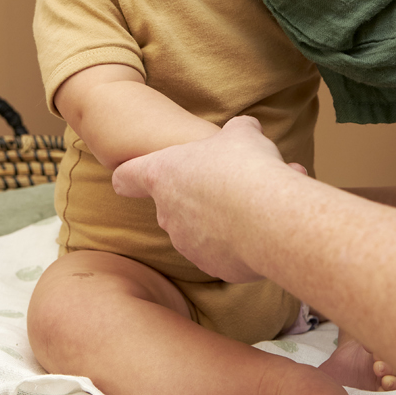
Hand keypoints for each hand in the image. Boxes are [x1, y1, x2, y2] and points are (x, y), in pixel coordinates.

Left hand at [112, 116, 306, 281]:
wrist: (269, 217)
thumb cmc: (246, 168)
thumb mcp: (242, 133)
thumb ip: (237, 130)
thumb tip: (247, 128)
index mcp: (163, 175)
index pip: (126, 177)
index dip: (130, 175)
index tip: (137, 178)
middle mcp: (167, 213)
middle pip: (171, 204)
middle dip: (198, 196)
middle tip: (230, 184)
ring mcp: (187, 244)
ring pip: (200, 229)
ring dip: (221, 219)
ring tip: (255, 206)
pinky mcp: (212, 266)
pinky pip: (222, 251)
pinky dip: (238, 242)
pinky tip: (263, 227)